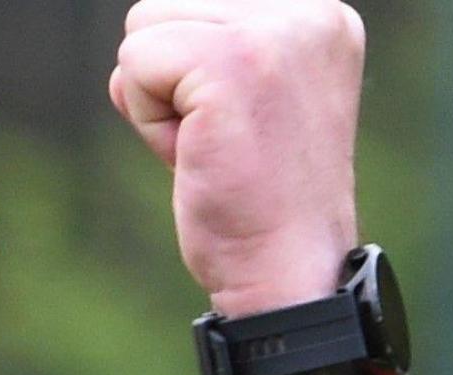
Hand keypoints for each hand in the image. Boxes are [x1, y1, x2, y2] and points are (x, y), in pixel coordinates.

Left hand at [110, 0, 364, 317]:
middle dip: (166, 84)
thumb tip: (137, 33)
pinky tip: (199, 154)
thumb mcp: (242, 102)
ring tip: (213, 145)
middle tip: (219, 141)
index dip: (184, 75)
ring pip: (142, 34)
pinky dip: (149, 122)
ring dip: (156, 103)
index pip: (192, 5)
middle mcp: (308, 11)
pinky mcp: (233, 62)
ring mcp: (276, 32)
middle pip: (159, 10)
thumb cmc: (255, 200)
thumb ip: (202, 53)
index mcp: (318, 15)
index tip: (237, 127)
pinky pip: (135, 66)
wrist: (287, 269)